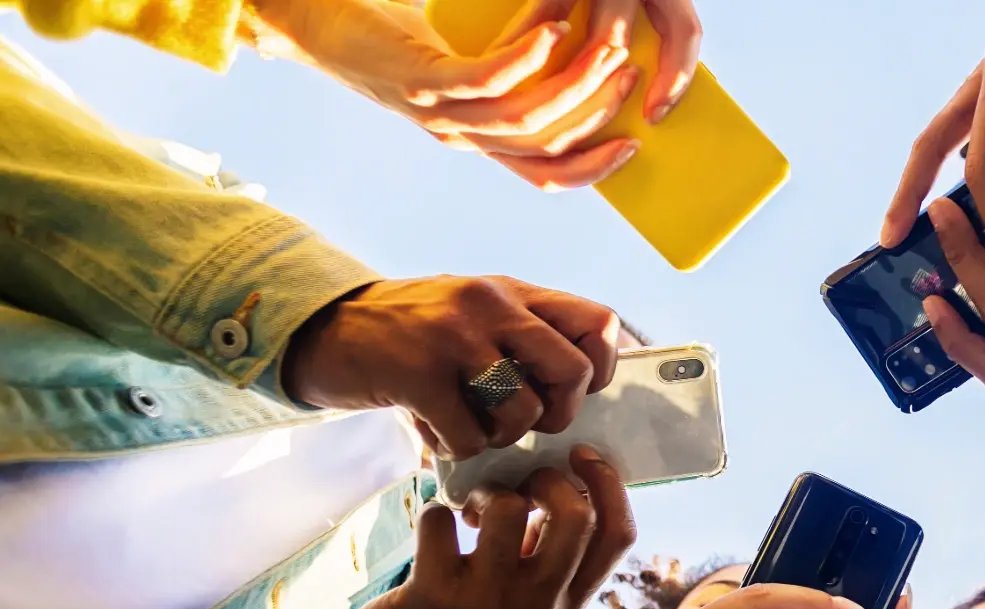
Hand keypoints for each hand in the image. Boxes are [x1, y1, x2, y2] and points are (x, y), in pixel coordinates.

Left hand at [248, 0, 700, 189]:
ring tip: (604, 49)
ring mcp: (438, 111)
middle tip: (629, 73)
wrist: (314, 22)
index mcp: (473, 139)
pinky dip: (526, 58)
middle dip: (596, 114)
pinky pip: (484, 79)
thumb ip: (511, 73)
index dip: (593, 168)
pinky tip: (551, 29)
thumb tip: (577, 59)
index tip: (634, 142)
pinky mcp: (419, 78)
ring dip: (573, 87)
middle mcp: (458, 135)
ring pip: (524, 118)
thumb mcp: (463, 62)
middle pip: (544, 145)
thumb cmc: (392, 35)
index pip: (545, 175)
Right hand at [283, 275, 620, 459]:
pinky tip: (435, 431)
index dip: (602, 368)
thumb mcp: (475, 314)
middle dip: (559, 413)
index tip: (572, 391)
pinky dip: (456, 448)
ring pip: (524, 411)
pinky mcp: (417, 374)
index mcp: (514, 293)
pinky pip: (469, 436)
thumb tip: (588, 381)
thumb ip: (526, 335)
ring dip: (500, 436)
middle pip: (574, 372)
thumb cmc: (411, 333)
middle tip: (527, 421)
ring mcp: (454, 337)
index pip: (599, 323)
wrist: (324, 327)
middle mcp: (491, 306)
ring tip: (469, 424)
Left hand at [323, 446, 634, 608]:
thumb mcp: (526, 606)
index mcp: (567, 606)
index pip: (618, 537)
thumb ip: (549, 559)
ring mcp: (488, 604)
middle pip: (577, 517)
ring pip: (507, 508)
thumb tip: (561, 485)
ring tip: (471, 507)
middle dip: (548, 479)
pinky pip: (441, 520)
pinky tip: (434, 529)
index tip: (580, 456)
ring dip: (485, 490)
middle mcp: (537, 608)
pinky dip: (434, 512)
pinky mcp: (435, 597)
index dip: (608, 484)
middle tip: (520, 483)